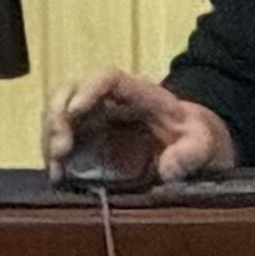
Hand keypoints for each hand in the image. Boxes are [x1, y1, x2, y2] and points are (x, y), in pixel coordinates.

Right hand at [45, 69, 231, 184]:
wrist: (193, 149)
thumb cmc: (197, 138)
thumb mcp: (205, 144)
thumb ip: (192, 153)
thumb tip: (168, 169)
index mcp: (140, 93)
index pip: (108, 78)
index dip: (87, 89)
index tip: (75, 112)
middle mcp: (110, 102)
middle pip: (71, 91)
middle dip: (58, 115)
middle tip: (60, 149)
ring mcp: (95, 122)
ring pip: (58, 115)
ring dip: (49, 138)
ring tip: (56, 168)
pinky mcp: (87, 144)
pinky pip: (60, 143)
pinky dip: (53, 158)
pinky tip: (57, 176)